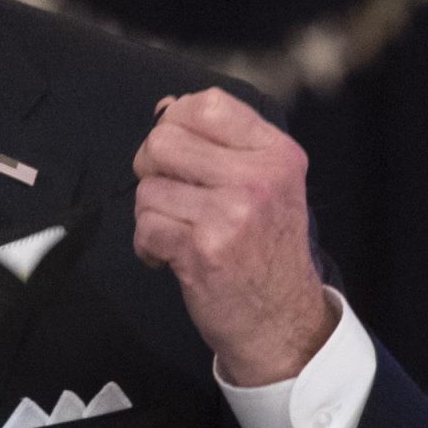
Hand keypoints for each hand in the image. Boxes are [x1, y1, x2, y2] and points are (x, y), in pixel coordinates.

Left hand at [132, 88, 336, 385]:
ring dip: (152, 214)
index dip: (176, 120)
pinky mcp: (204, 249)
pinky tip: (173, 257)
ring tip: (181, 232)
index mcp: (276, 154)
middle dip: (152, 166)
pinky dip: (148, 246)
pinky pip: (145, 226)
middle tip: (171, 193)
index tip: (179, 152)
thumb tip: (166, 106)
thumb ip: (219, 143)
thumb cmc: (265, 249)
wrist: (282, 323)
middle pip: (164, 139)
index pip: (208, 103)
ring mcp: (232, 214)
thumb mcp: (264, 184)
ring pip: (148, 187)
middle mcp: (258, 178)